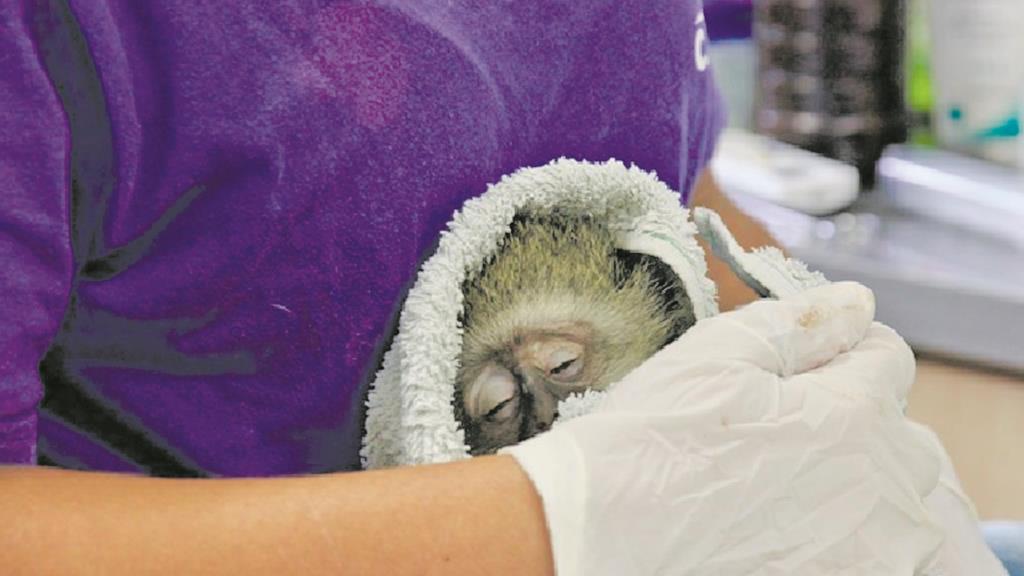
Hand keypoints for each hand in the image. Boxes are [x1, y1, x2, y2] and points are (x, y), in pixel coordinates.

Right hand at [503, 282, 943, 575]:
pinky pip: (880, 551)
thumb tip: (858, 301)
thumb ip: (801, 323)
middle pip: (902, 433)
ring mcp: (868, 551)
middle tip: (782, 424)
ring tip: (782, 480)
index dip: (843, 347)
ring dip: (860, 481)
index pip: (889, 358)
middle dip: (857, 416)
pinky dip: (848, 533)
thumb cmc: (650, 443)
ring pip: (901, 502)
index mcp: (852, 415)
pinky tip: (786, 523)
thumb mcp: (716, 356)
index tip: (802, 361)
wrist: (602, 535)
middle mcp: (879, 489)